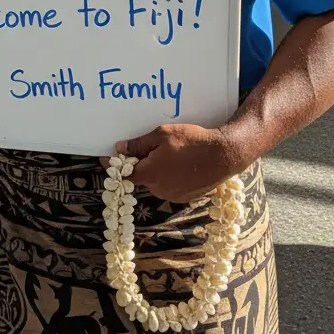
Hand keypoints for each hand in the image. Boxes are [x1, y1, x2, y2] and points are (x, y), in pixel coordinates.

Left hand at [116, 124, 242, 203]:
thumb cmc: (191, 142)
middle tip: (147, 148)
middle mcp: (159, 190)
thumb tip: (119, 148)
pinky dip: (168, 176)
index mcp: (150, 175)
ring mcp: (173, 196)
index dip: (115, 167)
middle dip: (139, 164)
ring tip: (168, 154)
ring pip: (155, 182)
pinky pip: (169, 186)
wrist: (224, 154)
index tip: (109, 158)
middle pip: (140, 178)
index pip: (123, 176)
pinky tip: (179, 163)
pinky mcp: (185, 197)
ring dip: (155, 170)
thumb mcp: (161, 136)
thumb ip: (138, 144)